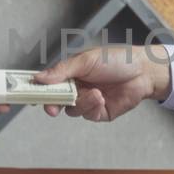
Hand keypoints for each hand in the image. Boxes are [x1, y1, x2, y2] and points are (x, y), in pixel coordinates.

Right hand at [33, 45, 172, 120]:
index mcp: (70, 73)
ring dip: (81, 103)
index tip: (29, 93)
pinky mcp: (99, 113)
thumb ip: (62, 70)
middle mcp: (77, 88)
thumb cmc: (117, 59)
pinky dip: (92, 107)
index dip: (38, 89)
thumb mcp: (86, 60)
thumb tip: (39, 77)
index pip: (48, 83)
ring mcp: (87, 101)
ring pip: (72, 110)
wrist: (144, 71)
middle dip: (53, 104)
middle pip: (56, 101)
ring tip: (95, 93)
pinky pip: (87, 115)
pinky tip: (101, 98)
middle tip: (51, 107)